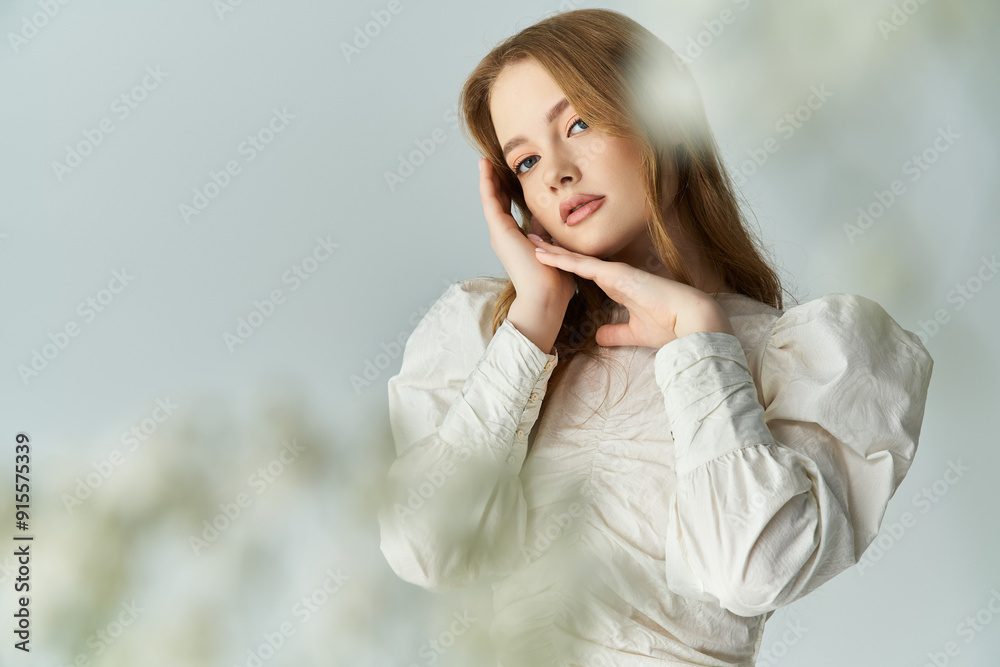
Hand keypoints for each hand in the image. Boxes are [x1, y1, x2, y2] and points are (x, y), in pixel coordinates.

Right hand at [478, 158, 575, 306]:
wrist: (547, 295)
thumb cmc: (554, 279)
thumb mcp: (553, 246)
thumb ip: (548, 231)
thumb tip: (549, 217)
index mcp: (516, 239)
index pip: (509, 209)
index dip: (507, 191)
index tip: (509, 174)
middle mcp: (505, 235)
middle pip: (498, 201)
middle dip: (496, 181)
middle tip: (493, 161)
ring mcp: (500, 233)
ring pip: (490, 199)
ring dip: (487, 178)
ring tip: (484, 160)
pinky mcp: (499, 230)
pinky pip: (489, 201)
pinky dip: (486, 183)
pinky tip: (484, 167)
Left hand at [527, 236, 734, 347]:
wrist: (691, 323)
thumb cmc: (669, 326)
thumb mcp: (634, 332)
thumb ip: (615, 332)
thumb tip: (599, 337)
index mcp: (618, 286)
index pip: (585, 272)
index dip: (565, 265)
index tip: (545, 259)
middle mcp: (615, 275)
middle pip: (577, 261)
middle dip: (554, 251)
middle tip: (530, 239)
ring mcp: (616, 272)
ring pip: (577, 259)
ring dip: (552, 250)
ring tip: (529, 239)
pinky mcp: (618, 274)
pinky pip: (584, 265)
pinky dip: (563, 260)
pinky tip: (544, 254)